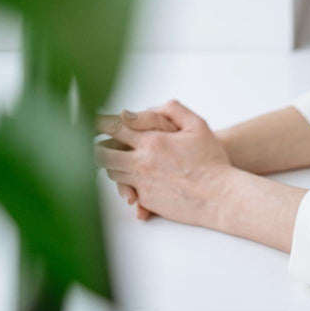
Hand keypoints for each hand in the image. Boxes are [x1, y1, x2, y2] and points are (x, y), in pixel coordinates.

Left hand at [94, 99, 232, 228]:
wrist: (219, 196)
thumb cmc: (211, 160)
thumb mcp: (197, 125)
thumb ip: (171, 110)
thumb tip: (143, 109)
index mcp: (153, 141)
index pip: (115, 128)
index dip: (99, 123)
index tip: (90, 120)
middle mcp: (143, 163)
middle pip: (103, 155)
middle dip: (95, 147)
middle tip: (90, 141)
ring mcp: (143, 184)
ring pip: (113, 173)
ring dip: (110, 164)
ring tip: (111, 157)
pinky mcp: (148, 201)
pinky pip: (127, 191)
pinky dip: (125, 184)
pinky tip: (129, 179)